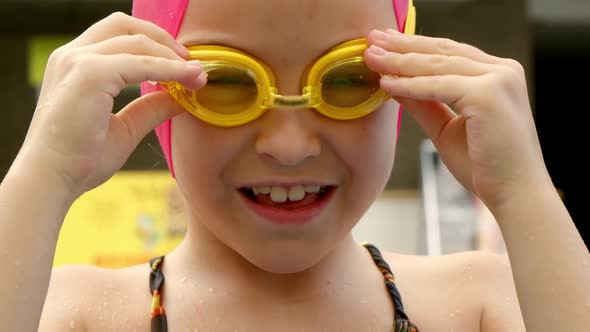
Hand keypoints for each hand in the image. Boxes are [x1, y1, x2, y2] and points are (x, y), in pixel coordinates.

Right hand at [17, 12, 205, 196]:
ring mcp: (79, 61)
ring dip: (173, 57)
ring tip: (196, 76)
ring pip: (137, 42)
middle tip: (192, 64)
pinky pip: (141, 62)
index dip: (156, 46)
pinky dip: (169, 69)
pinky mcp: (90, 73)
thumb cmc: (80, 159)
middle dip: (164, 40)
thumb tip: (180, 97)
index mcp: (75, 64)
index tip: (185, 66)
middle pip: (125, 25)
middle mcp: (73, 55)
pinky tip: (187, 81)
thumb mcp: (125, 128)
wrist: (53, 180)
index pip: (118, 36)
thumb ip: (149, 108)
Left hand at [365, 29, 551, 210]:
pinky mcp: (488, 95)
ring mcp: (499, 80)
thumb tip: (392, 83)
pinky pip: (438, 86)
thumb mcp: (445, 128)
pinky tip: (386, 83)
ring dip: (400, 61)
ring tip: (371, 57)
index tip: (384, 44)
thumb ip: (423, 104)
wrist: (514, 195)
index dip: (414, 46)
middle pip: (442, 52)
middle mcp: (503, 71)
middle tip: (371, 40)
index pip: (449, 53)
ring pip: (438, 65)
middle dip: (403, 45)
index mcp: (498, 74)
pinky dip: (409, 85)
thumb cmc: (485, 166)